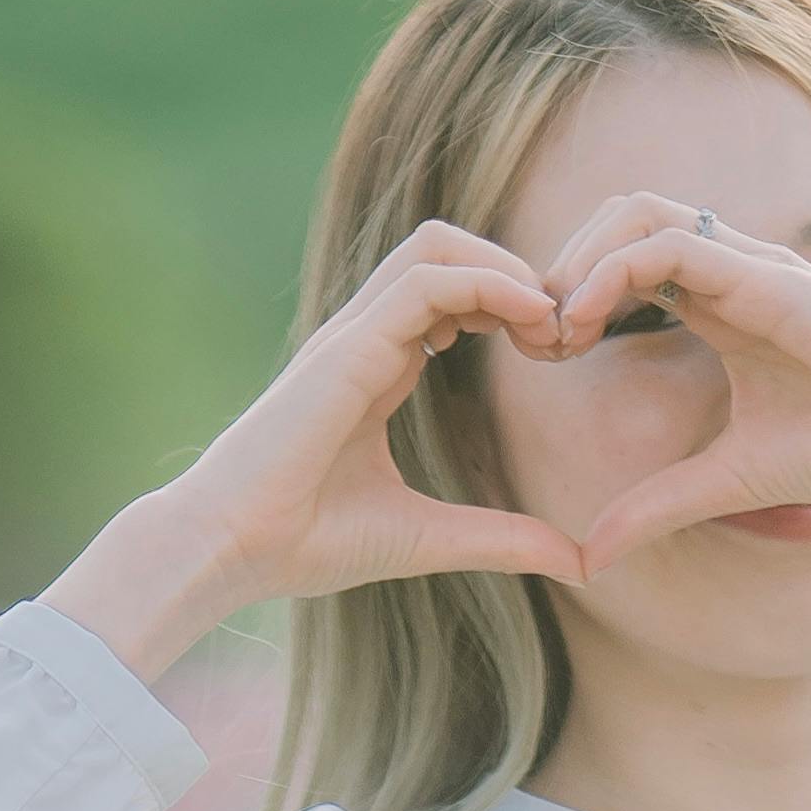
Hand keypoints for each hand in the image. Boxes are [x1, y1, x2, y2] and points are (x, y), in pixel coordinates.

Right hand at [45, 226, 579, 672]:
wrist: (231, 550)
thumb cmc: (304, 544)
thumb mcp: (426, 538)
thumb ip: (501, 539)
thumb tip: (578, 562)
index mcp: (378, 365)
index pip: (451, 293)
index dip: (511, 306)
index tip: (556, 353)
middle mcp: (365, 336)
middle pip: (447, 252)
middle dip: (516, 275)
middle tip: (563, 334)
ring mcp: (352, 334)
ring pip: (437, 248)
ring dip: (506, 271)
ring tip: (551, 324)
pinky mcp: (347, 347)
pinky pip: (425, 281)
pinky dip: (487, 286)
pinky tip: (530, 322)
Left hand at [540, 198, 810, 572]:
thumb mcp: (726, 483)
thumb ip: (657, 506)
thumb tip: (590, 555)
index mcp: (719, 305)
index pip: (623, 264)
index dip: (571, 298)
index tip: (546, 357)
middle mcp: (729, 271)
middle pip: (618, 221)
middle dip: (562, 268)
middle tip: (538, 338)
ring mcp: (749, 264)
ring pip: (636, 213)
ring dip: (580, 260)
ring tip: (558, 327)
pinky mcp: (768, 275)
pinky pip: (671, 244)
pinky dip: (614, 273)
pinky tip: (588, 325)